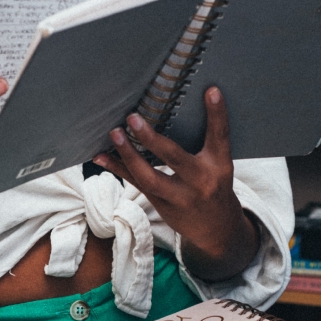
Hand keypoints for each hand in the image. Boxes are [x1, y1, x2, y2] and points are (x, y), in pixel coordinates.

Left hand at [95, 87, 259, 281]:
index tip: (211, 91)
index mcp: (219, 165)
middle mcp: (200, 181)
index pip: (220, 136)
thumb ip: (205, 142)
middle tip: (133, 118)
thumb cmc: (215, 186)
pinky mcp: (162, 205)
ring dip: (128, 155)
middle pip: (174, 158)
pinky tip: (100, 156)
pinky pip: (137, 184)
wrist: (217, 229)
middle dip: (151, 140)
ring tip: (114, 134)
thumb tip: (177, 107)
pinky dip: (118, 168)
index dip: (217, 114)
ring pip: (149, 177)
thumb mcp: (219, 165)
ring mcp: (180, 196)